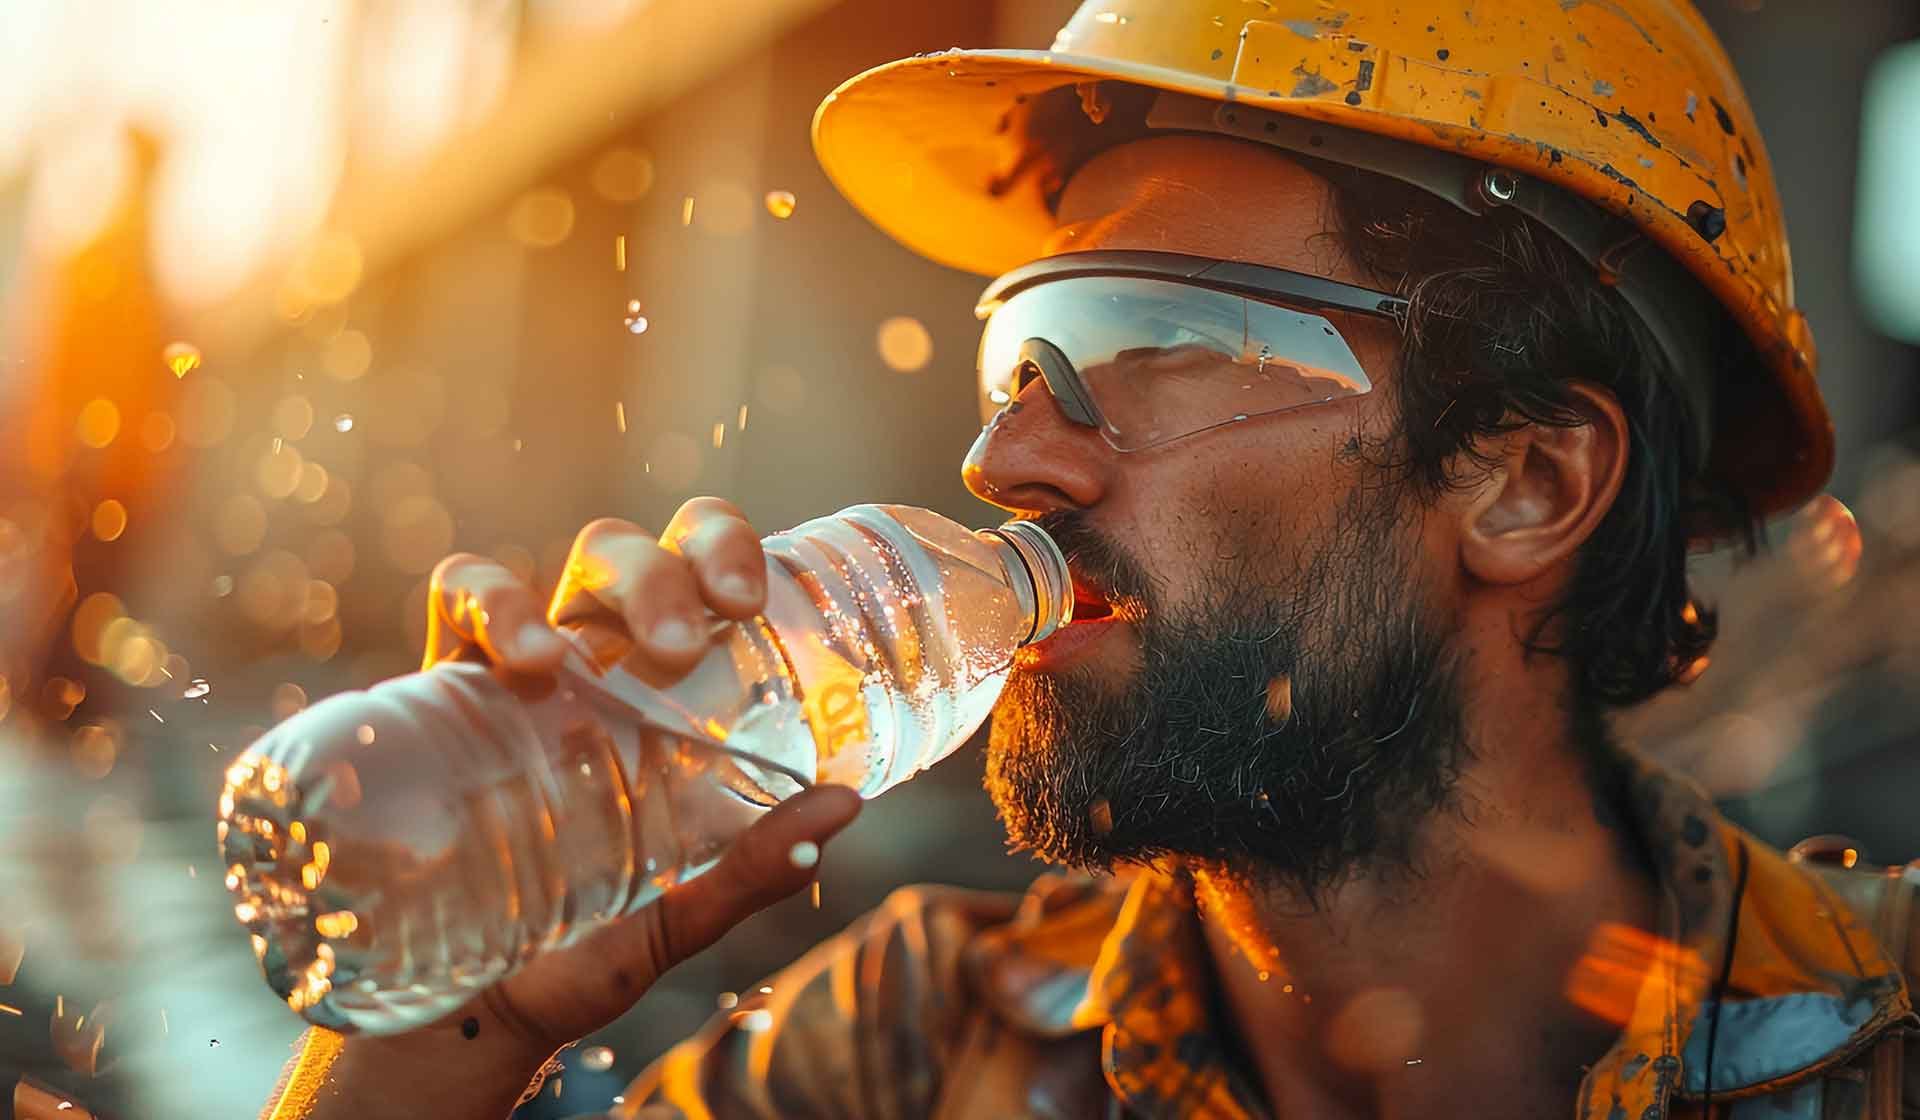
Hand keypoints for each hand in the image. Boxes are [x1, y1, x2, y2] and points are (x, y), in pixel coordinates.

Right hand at [419, 497, 861, 1052]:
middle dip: (678, 566)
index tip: (754, 601)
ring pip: (576, 568)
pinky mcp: (451, 687)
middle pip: (646, 557)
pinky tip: (526, 667)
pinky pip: (460, 599)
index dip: (730, 552)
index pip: (704, 577)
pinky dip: (493, 607)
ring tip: (619, 656)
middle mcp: (607, 663)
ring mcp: (531, 666)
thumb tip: (846, 805)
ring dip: (608, 582)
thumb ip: (757, 867)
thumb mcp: (681, 912)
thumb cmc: (584, 949)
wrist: (472, 1013)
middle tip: (711, 627)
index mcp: (670, 692)